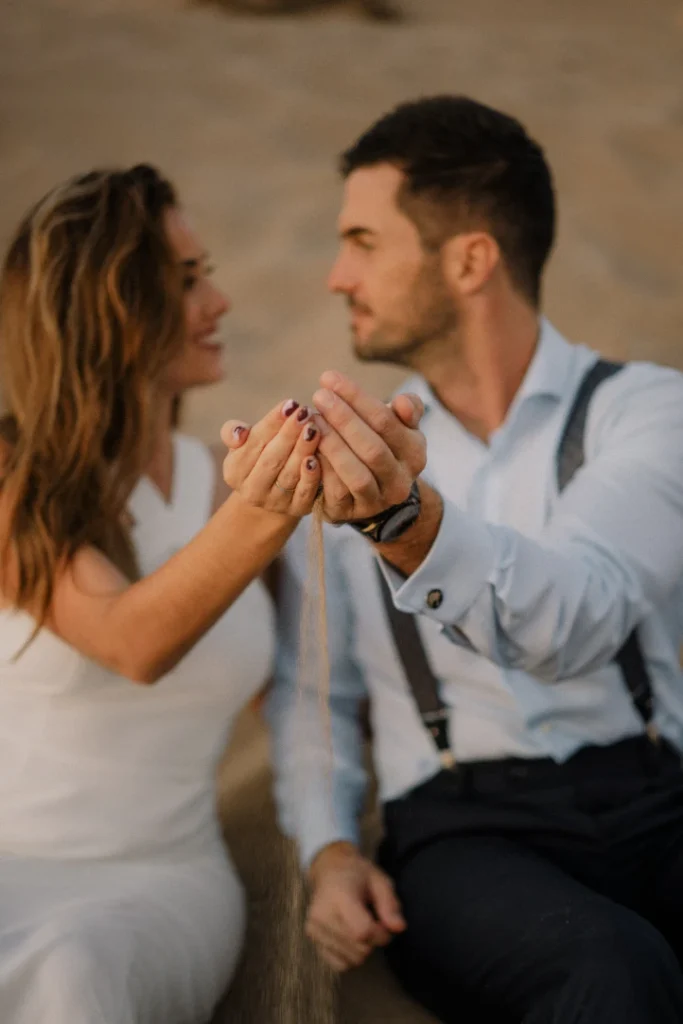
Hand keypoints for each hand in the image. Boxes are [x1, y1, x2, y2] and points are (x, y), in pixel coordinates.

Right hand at [220, 399, 320, 517]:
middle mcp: (252, 491)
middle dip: (289, 434)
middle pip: (271, 459)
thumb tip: (239, 432)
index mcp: (234, 471)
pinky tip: (318, 456)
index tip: (289, 404)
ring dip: (302, 450)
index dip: (272, 423)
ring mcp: (275, 503)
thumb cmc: (259, 456)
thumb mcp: (243, 444)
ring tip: (314, 428)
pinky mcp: (297, 509)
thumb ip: (233, 432)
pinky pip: (305, 492)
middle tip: (305, 412)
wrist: (274, 493)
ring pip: (289, 474)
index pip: (253, 443)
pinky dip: (311, 475)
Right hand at [306, 841, 405, 971]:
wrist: (329, 871)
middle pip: (359, 950)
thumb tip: (399, 928)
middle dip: (374, 941)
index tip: (385, 923)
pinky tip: (351, 937)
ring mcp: (314, 929)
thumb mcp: (379, 881)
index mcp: (339, 896)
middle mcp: (322, 915)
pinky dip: (351, 956)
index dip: (381, 934)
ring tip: (361, 927)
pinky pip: (339, 964)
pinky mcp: (312, 940)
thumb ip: (390, 904)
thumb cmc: (358, 875)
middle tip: (374, 922)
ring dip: (363, 949)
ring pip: (351, 960)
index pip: (362, 932)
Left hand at [312, 372, 425, 522]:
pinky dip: (321, 469)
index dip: (356, 398)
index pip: (385, 421)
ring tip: (312, 421)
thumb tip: (402, 402)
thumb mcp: (399, 426)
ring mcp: (377, 501)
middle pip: (371, 448)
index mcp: (414, 453)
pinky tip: (307, 449)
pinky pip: (336, 493)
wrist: (373, 491)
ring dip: (332, 445)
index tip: (328, 378)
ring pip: (356, 474)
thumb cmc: (382, 445)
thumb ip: (407, 409)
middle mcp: (400, 481)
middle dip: (343, 418)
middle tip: (318, 396)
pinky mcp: (351, 514)